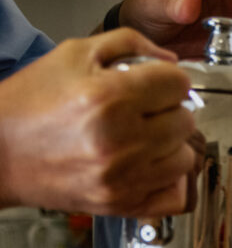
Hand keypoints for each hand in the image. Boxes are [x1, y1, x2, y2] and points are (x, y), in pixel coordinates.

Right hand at [0, 29, 200, 215]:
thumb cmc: (29, 103)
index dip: (169, 78)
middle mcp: (121, 140)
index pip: (178, 84)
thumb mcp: (73, 53)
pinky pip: (175, 195)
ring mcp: (123, 178)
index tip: (157, 82)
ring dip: (171, 145)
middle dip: (170, 109)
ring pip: (186, 157)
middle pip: (186, 120)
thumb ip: (130, 44)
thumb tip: (171, 60)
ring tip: (145, 137)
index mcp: (110, 97)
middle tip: (146, 109)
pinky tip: (150, 166)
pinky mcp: (121, 204)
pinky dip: (169, 180)